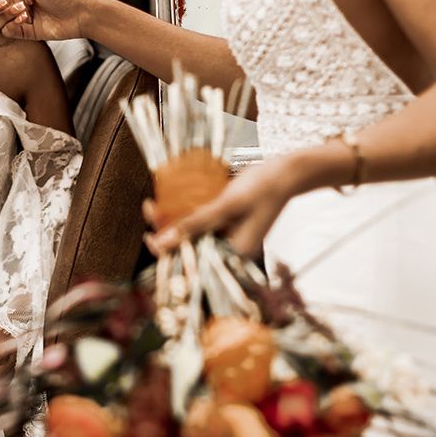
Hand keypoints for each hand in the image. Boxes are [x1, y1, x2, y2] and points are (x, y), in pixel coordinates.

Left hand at [145, 156, 293, 256]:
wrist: (285, 173)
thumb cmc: (261, 189)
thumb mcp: (226, 206)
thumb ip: (195, 224)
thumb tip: (163, 242)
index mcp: (233, 255)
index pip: (193, 263)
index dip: (169, 253)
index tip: (149, 238)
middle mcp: (230, 249)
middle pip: (190, 248)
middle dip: (167, 233)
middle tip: (150, 209)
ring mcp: (228, 235)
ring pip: (192, 233)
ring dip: (173, 221)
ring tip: (154, 204)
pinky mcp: (226, 221)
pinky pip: (201, 222)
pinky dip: (187, 214)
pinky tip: (171, 201)